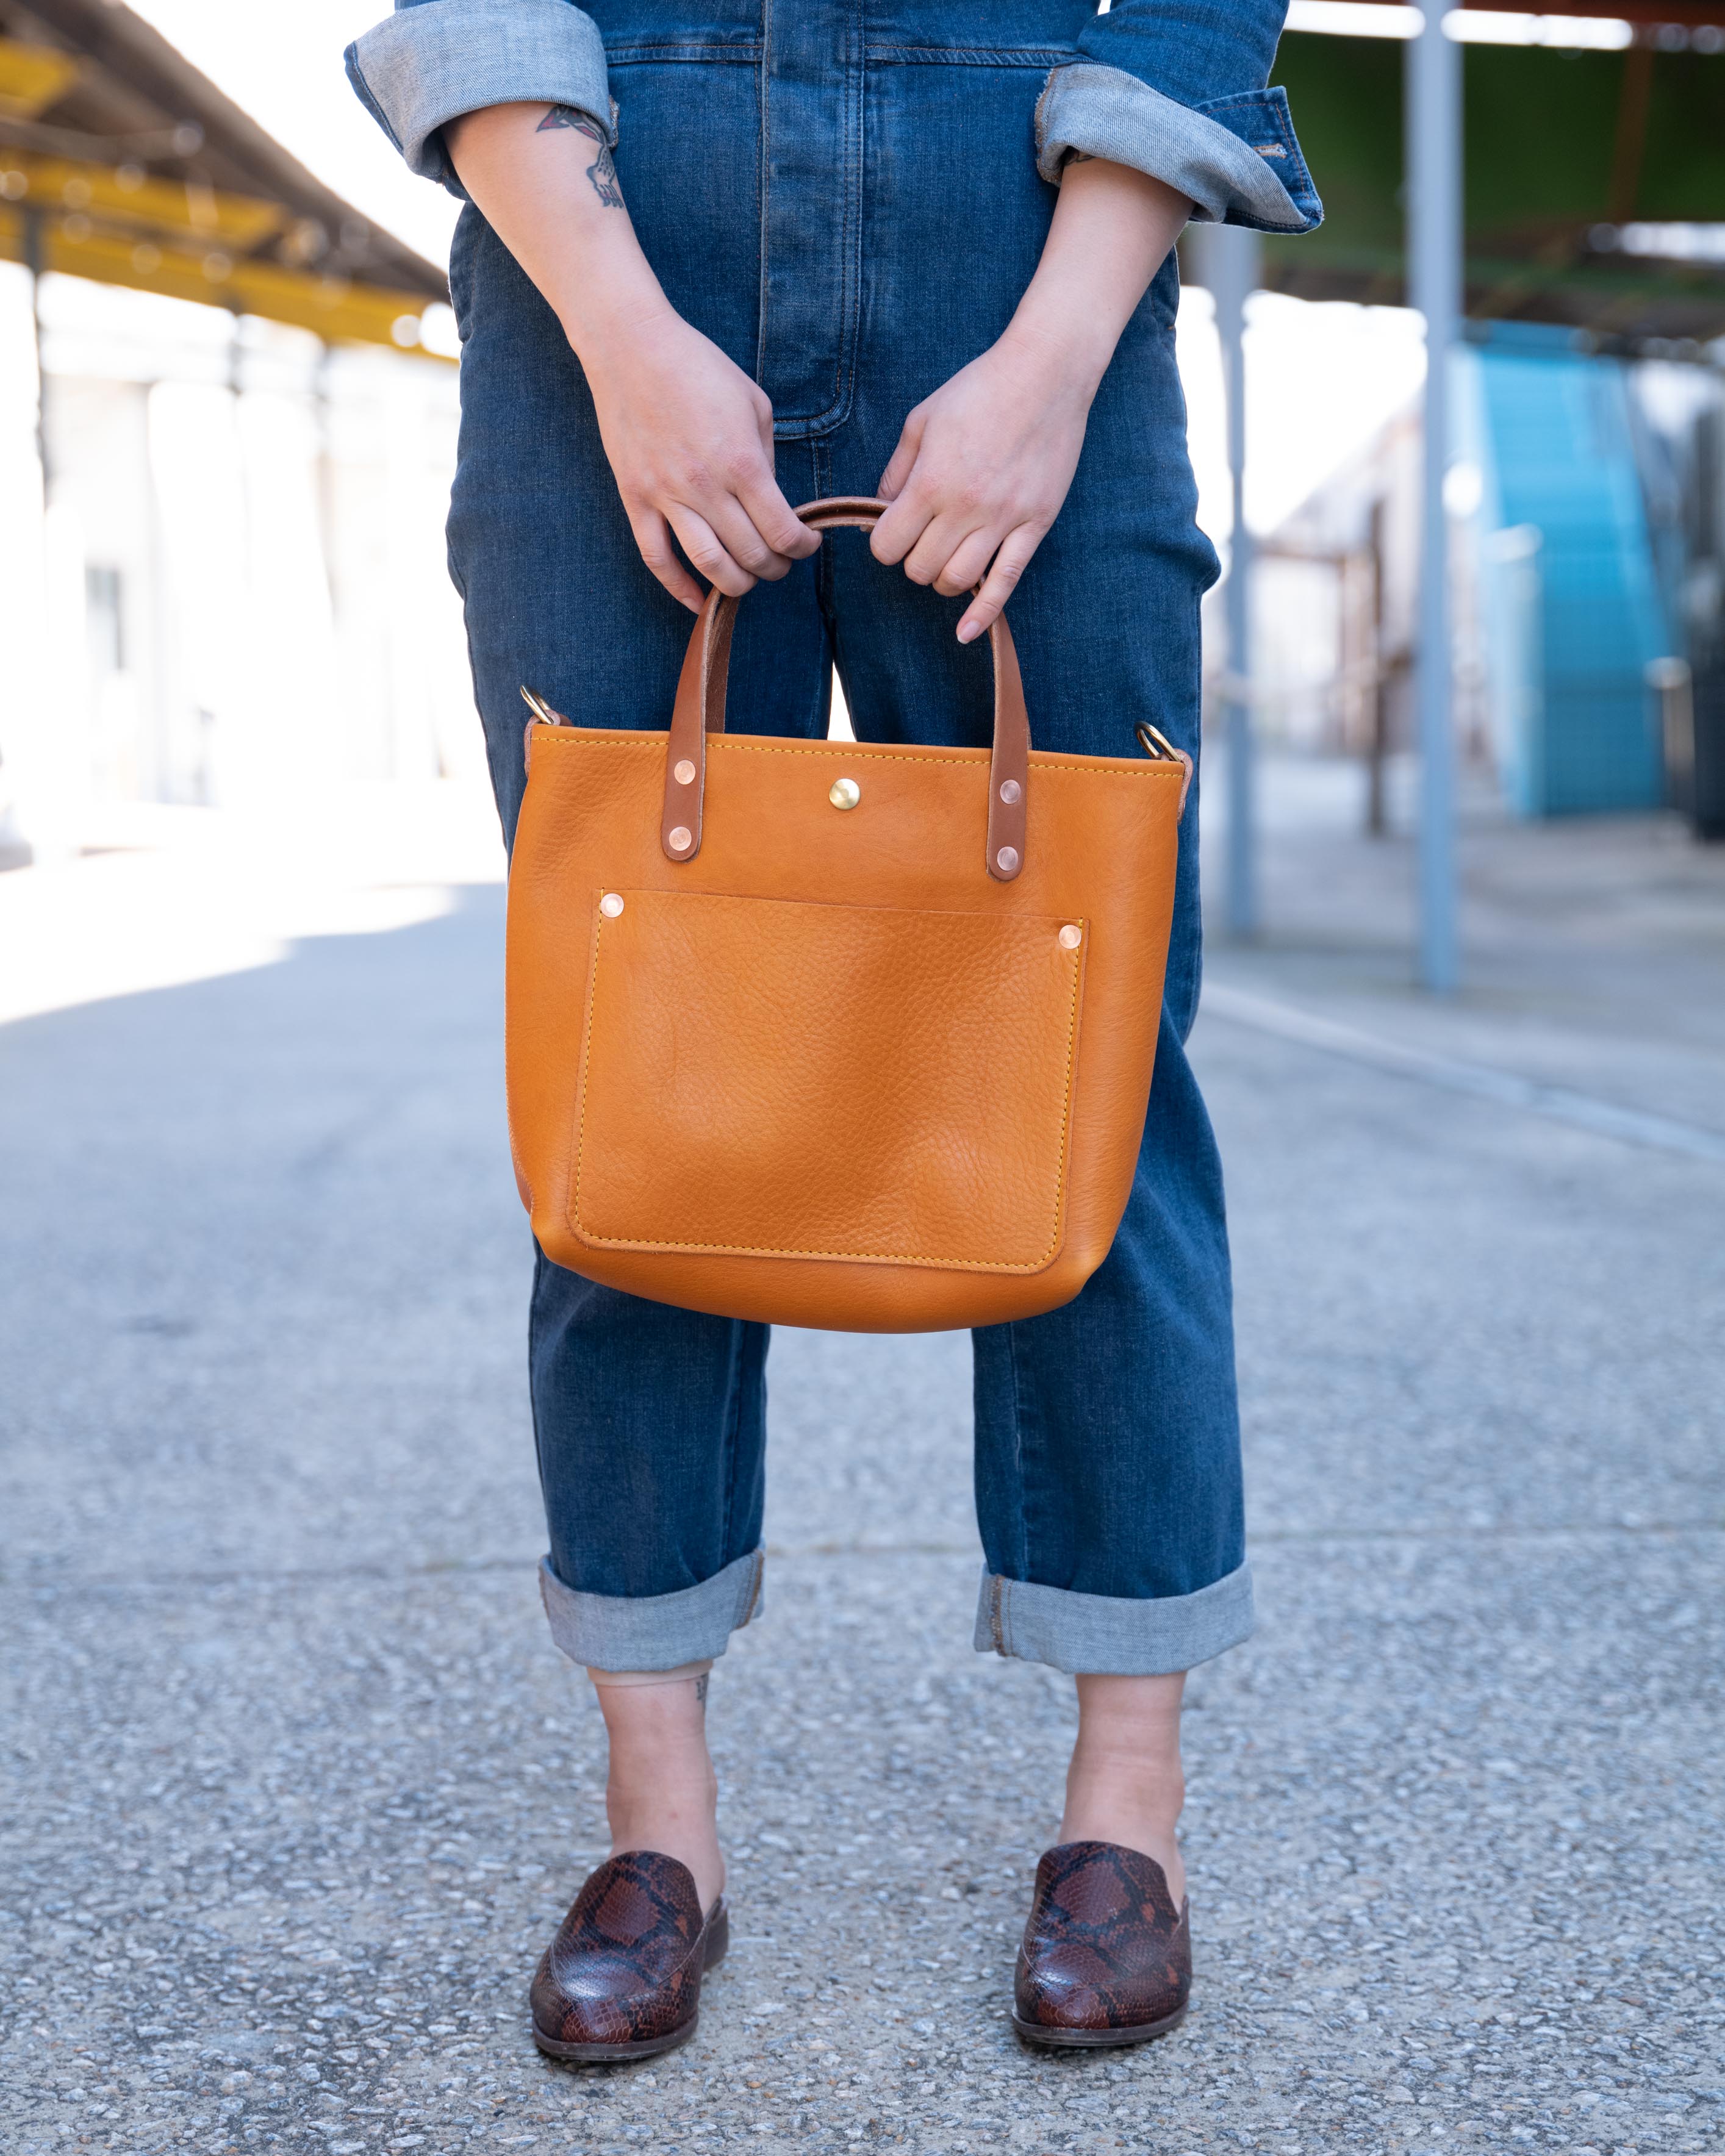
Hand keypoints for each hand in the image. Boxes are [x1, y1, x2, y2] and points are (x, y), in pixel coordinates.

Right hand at [582, 304, 819, 611]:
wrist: (631, 347)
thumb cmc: (698, 367)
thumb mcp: (754, 403)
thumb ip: (767, 458)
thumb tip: (772, 502)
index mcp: (742, 461)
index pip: (782, 531)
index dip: (802, 547)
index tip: (807, 544)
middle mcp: (705, 486)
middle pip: (751, 555)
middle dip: (775, 568)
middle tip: (780, 561)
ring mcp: (665, 495)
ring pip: (708, 566)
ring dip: (736, 585)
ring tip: (747, 578)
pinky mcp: (635, 498)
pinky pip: (656, 559)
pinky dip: (679, 588)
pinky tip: (697, 600)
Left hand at [871, 157, 1190, 641]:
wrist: (1046, 372)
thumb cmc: (979, 389)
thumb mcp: (922, 420)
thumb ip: (897, 471)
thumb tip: (880, 510)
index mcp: (931, 481)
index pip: (887, 546)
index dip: (884, 543)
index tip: (893, 529)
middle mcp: (965, 507)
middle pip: (920, 570)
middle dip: (912, 560)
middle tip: (922, 538)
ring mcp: (1003, 519)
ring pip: (957, 582)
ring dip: (943, 578)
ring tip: (947, 557)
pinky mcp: (1034, 525)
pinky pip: (1005, 582)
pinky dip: (983, 614)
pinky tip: (966, 632)